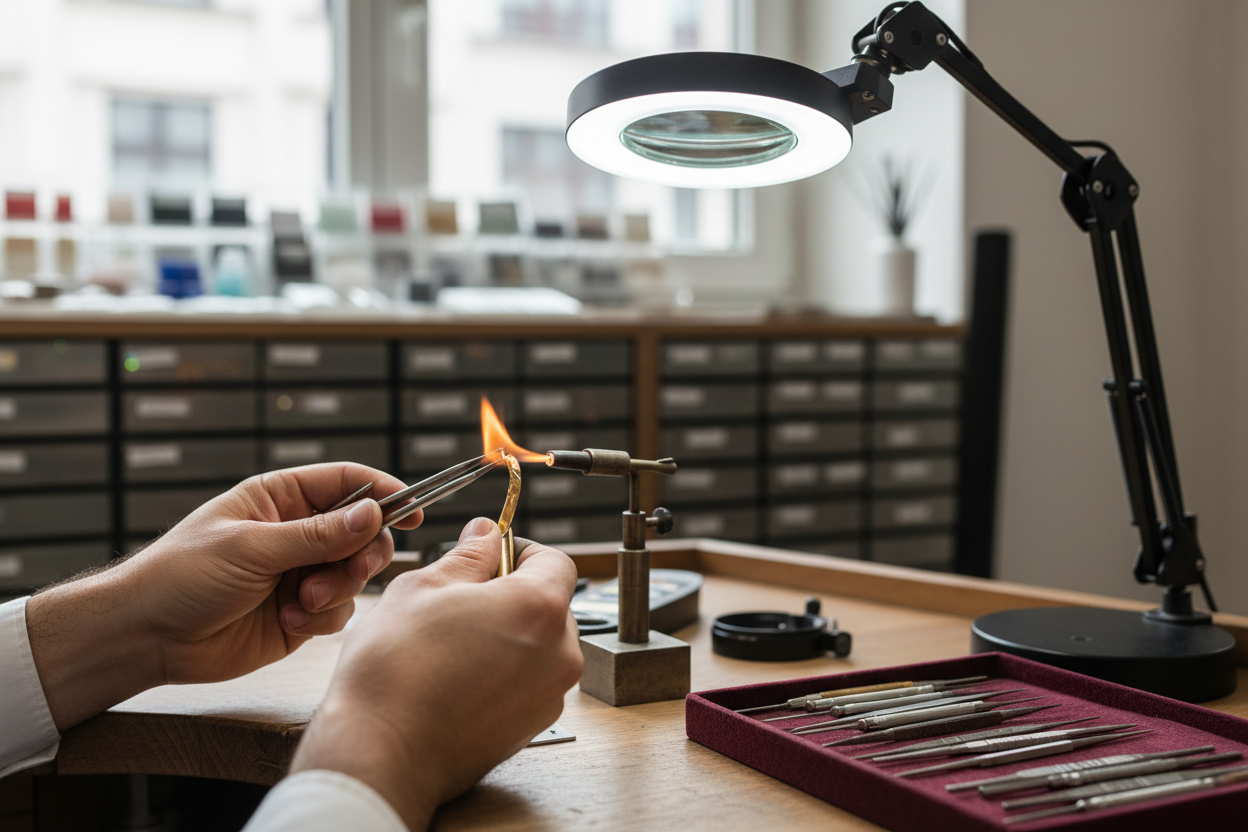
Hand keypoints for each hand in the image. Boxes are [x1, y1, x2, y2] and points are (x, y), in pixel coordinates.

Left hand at [25, 463, 422, 731]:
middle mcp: (296, 532)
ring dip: (337, 589)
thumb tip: (373, 514)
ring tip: (302, 601)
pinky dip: (323, 616)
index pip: (346, 482)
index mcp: (281, 499)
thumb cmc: (182, 576)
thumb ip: (317, 535)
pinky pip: (339, 610)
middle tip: (352, 569)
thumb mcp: (251, 548)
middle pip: (362, 531)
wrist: (147, 636)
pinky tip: (289, 621)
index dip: (385, 492)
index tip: (415, 509)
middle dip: (363, 552)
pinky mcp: (301, 612)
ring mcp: (300, 573)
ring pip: (355, 573)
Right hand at [290, 518, 582, 830]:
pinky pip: (527, 683)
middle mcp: (559, 654)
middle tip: (460, 603)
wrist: (380, 752)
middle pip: (550, 605)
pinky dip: (503, 674)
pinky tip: (458, 678)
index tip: (490, 556)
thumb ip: (468, 556)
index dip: (520, 551)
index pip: (556, 561)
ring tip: (453, 645)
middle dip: (511, 596)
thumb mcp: (423, 587)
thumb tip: (485, 535)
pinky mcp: (532, 727)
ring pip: (539, 646)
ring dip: (507, 636)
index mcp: (539, 608)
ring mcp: (549, 696)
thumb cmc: (395, 671)